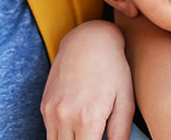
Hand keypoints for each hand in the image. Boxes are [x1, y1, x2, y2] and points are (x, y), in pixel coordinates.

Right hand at [43, 21, 136, 139]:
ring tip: (86, 136)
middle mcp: (64, 117)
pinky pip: (50, 133)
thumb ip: (120, 134)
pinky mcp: (45, 106)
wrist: (88, 40)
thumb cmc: (114, 70)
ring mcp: (51, 111)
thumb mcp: (125, 102)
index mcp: (88, 119)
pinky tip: (76, 133)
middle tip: (93, 139)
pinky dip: (62, 138)